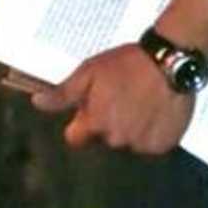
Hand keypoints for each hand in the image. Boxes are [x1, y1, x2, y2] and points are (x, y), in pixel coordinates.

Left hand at [31, 44, 193, 153]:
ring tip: (141, 102)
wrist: (171, 62)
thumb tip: (37, 103)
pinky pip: (151, 144)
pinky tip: (156, 111)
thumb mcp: (89, 72)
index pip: (76, 138)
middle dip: (109, 123)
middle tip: (121, 98)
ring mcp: (142, 145)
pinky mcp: (164, 145)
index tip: (93, 107)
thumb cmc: (127, 63)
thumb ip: (63, 93)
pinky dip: (152, 132)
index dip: (82, 123)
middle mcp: (117, 140)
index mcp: (96, 124)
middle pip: (105, 139)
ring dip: (131, 128)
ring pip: (129, 143)